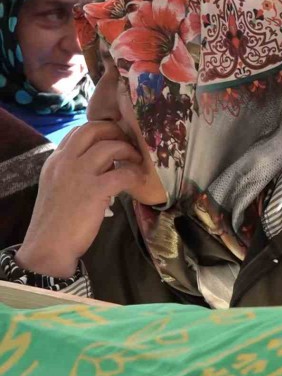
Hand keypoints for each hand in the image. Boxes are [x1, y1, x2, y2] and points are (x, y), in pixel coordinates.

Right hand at [16, 122, 143, 277]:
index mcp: (56, 160)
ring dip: (129, 151)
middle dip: (116, 131)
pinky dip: (135, 175)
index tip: (114, 139)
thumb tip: (106, 163)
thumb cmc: (57, 220)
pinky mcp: (95, 190)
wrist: (49, 245)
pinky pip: (123, 173)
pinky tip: (138, 181)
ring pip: (110, 146)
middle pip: (94, 129)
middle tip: (130, 143)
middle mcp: (66, 162)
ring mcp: (80, 174)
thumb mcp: (59, 186)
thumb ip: (76, 171)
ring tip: (137, 161)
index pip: (78, 131)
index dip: (100, 130)